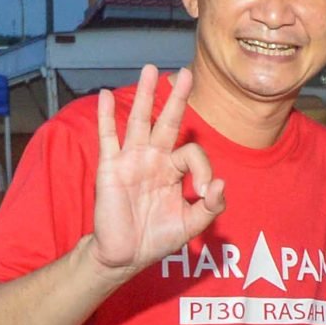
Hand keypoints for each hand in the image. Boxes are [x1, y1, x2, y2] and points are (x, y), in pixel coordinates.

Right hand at [89, 66, 224, 275]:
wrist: (125, 255)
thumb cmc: (157, 238)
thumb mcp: (191, 225)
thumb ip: (211, 207)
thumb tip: (220, 183)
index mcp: (174, 170)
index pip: (192, 152)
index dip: (203, 169)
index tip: (203, 193)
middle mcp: (153, 159)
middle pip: (166, 121)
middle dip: (176, 97)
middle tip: (185, 73)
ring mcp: (131, 160)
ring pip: (139, 121)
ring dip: (144, 95)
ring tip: (149, 69)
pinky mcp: (110, 167)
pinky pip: (108, 137)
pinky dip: (106, 116)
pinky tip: (105, 95)